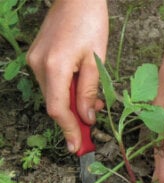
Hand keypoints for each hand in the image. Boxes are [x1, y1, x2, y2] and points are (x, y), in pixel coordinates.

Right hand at [26, 0, 108, 152]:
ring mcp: (35, 62)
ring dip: (72, 106)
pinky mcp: (38, 58)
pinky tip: (81, 90)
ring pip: (54, 95)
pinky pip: (52, 84)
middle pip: (55, 104)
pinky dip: (67, 93)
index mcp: (55, 67)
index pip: (58, 109)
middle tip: (90, 131)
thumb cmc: (91, 24)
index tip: (77, 147)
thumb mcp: (97, 61)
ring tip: (93, 105)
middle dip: (73, 121)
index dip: (68, 130)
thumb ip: (89, 91)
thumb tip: (87, 118)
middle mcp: (39, 66)